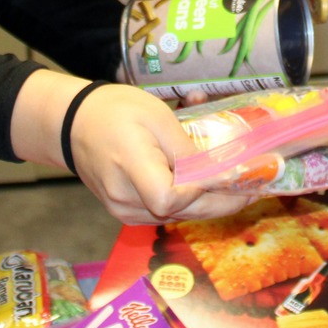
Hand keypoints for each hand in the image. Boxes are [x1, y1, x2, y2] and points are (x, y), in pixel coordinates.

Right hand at [71, 84, 256, 224]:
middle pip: (180, 212)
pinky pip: (164, 214)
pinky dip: (189, 205)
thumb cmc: (115, 112)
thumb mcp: (155, 116)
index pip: (170, 197)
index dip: (201, 191)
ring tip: (241, 192)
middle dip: (221, 203)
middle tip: (255, 191)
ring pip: (175, 216)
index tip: (234, 177)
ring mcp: (123, 211)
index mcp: (130, 167)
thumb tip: (218, 170)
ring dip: (208, 206)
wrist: (73, 124)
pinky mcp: (125, 212)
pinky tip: (211, 193)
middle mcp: (125, 199)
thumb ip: (185, 148)